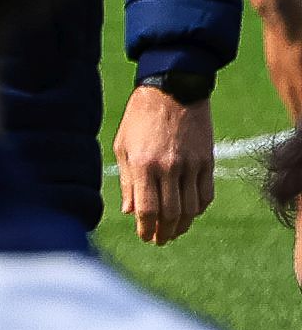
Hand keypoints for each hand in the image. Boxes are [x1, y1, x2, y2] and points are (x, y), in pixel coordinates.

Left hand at [120, 78, 213, 245]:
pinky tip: (192, 213)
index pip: (147, 209)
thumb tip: (128, 212)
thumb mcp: (123, 147)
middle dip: (164, 232)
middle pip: (171, 213)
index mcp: (143, 166)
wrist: (173, 90)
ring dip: (183, 224)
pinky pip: (206, 192)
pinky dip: (200, 208)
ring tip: (175, 231)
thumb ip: (127, 182)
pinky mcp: (207, 159)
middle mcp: (169, 168)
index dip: (146, 228)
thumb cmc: (140, 118)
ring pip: (191, 207)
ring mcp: (191, 164)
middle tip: (160, 240)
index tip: (145, 237)